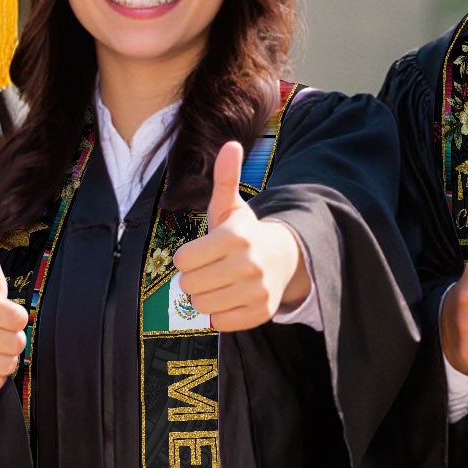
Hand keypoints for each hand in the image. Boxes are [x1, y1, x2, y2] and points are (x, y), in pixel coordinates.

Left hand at [171, 142, 307, 330]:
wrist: (283, 258)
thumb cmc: (245, 233)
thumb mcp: (231, 206)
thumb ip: (225, 177)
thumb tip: (231, 144)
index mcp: (236, 237)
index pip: (183, 260)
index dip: (186, 258)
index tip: (200, 253)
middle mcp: (249, 265)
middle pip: (189, 285)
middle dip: (193, 278)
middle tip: (209, 269)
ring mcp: (257, 291)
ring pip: (201, 306)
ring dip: (203, 297)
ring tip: (218, 283)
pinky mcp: (261, 313)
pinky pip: (219, 322)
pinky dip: (219, 314)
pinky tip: (229, 298)